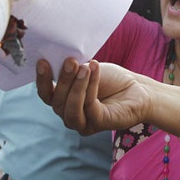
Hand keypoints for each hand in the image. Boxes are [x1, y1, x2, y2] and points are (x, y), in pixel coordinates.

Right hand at [36, 58, 152, 135]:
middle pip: (57, 102)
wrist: (137, 89)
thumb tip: (57, 56)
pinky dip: (91, 87)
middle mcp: (69, 115)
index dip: (42, 80)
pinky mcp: (99, 124)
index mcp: (62, 101)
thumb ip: (71, 69)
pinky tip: (95, 70)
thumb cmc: (110, 80)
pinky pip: (90, 107)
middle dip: (63, 80)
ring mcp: (83, 123)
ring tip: (84, 67)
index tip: (42, 62)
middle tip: (71, 61)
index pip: (46, 94)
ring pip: (71, 108)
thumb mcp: (86, 70)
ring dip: (76, 86)